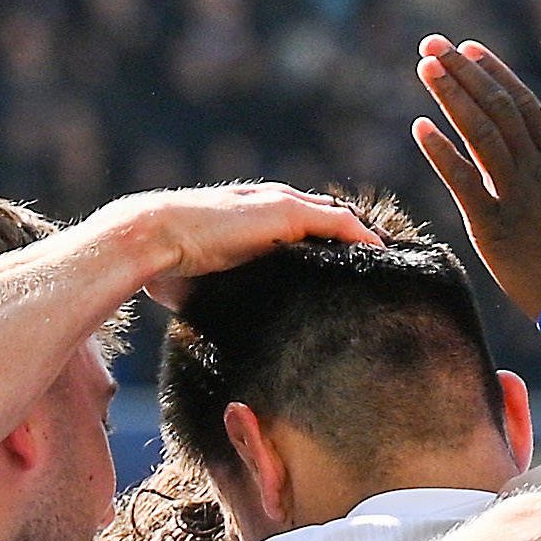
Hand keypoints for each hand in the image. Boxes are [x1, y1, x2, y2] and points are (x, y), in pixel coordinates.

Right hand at [94, 185, 383, 309]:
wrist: (152, 236)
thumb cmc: (165, 266)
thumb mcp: (201, 285)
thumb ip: (220, 297)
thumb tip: (216, 335)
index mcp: (251, 219)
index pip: (299, 228)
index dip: (325, 247)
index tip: (346, 273)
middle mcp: (268, 205)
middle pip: (325, 219)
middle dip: (352, 241)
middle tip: (378, 269)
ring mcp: (278, 205)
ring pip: (335, 219)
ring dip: (363, 240)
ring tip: (388, 266)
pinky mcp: (284, 212)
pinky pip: (337, 224)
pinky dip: (361, 238)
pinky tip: (382, 257)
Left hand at [411, 37, 540, 318]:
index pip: (522, 102)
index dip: (494, 72)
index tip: (468, 49)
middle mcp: (538, 170)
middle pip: (496, 107)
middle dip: (463, 72)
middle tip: (433, 43)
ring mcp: (516, 196)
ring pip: (480, 133)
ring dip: (451, 96)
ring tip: (425, 67)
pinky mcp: (494, 228)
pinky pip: (464, 182)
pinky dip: (441, 152)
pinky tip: (421, 127)